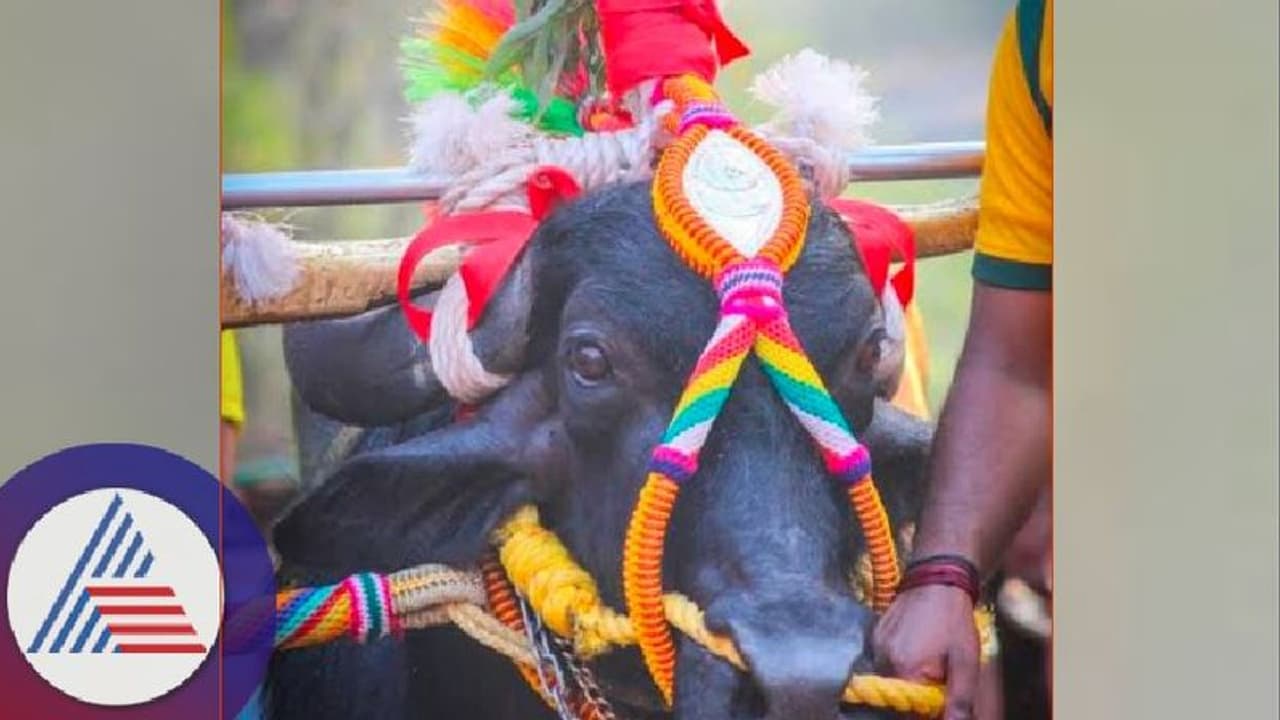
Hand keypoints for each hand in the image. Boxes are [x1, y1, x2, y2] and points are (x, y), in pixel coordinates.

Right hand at [873, 584, 979, 719]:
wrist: (937, 579)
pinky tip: (917, 647)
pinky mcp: (874, 635)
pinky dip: (900, 661)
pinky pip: (884, 661)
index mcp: (905, 670)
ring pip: (891, 677)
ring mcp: (875, 646)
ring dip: (908, 676)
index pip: (909, 710)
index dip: (926, 709)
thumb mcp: (966, 661)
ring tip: (929, 657)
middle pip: (898, 694)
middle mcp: (883, 660)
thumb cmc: (954, 620)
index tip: (940, 698)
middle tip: (938, 673)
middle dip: (918, 692)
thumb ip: (959, 699)